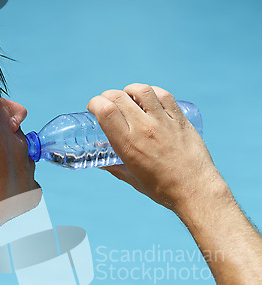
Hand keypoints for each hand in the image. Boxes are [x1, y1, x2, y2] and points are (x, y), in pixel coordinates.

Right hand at [87, 83, 220, 210]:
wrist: (194, 189)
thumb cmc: (163, 189)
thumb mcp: (133, 180)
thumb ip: (116, 169)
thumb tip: (102, 164)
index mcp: (129, 145)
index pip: (106, 111)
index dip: (95, 103)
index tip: (94, 107)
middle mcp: (144, 129)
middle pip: (119, 97)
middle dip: (108, 96)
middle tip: (107, 103)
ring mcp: (163, 122)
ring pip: (142, 91)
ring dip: (130, 91)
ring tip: (129, 98)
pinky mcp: (179, 119)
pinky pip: (164, 95)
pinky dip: (152, 93)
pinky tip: (149, 99)